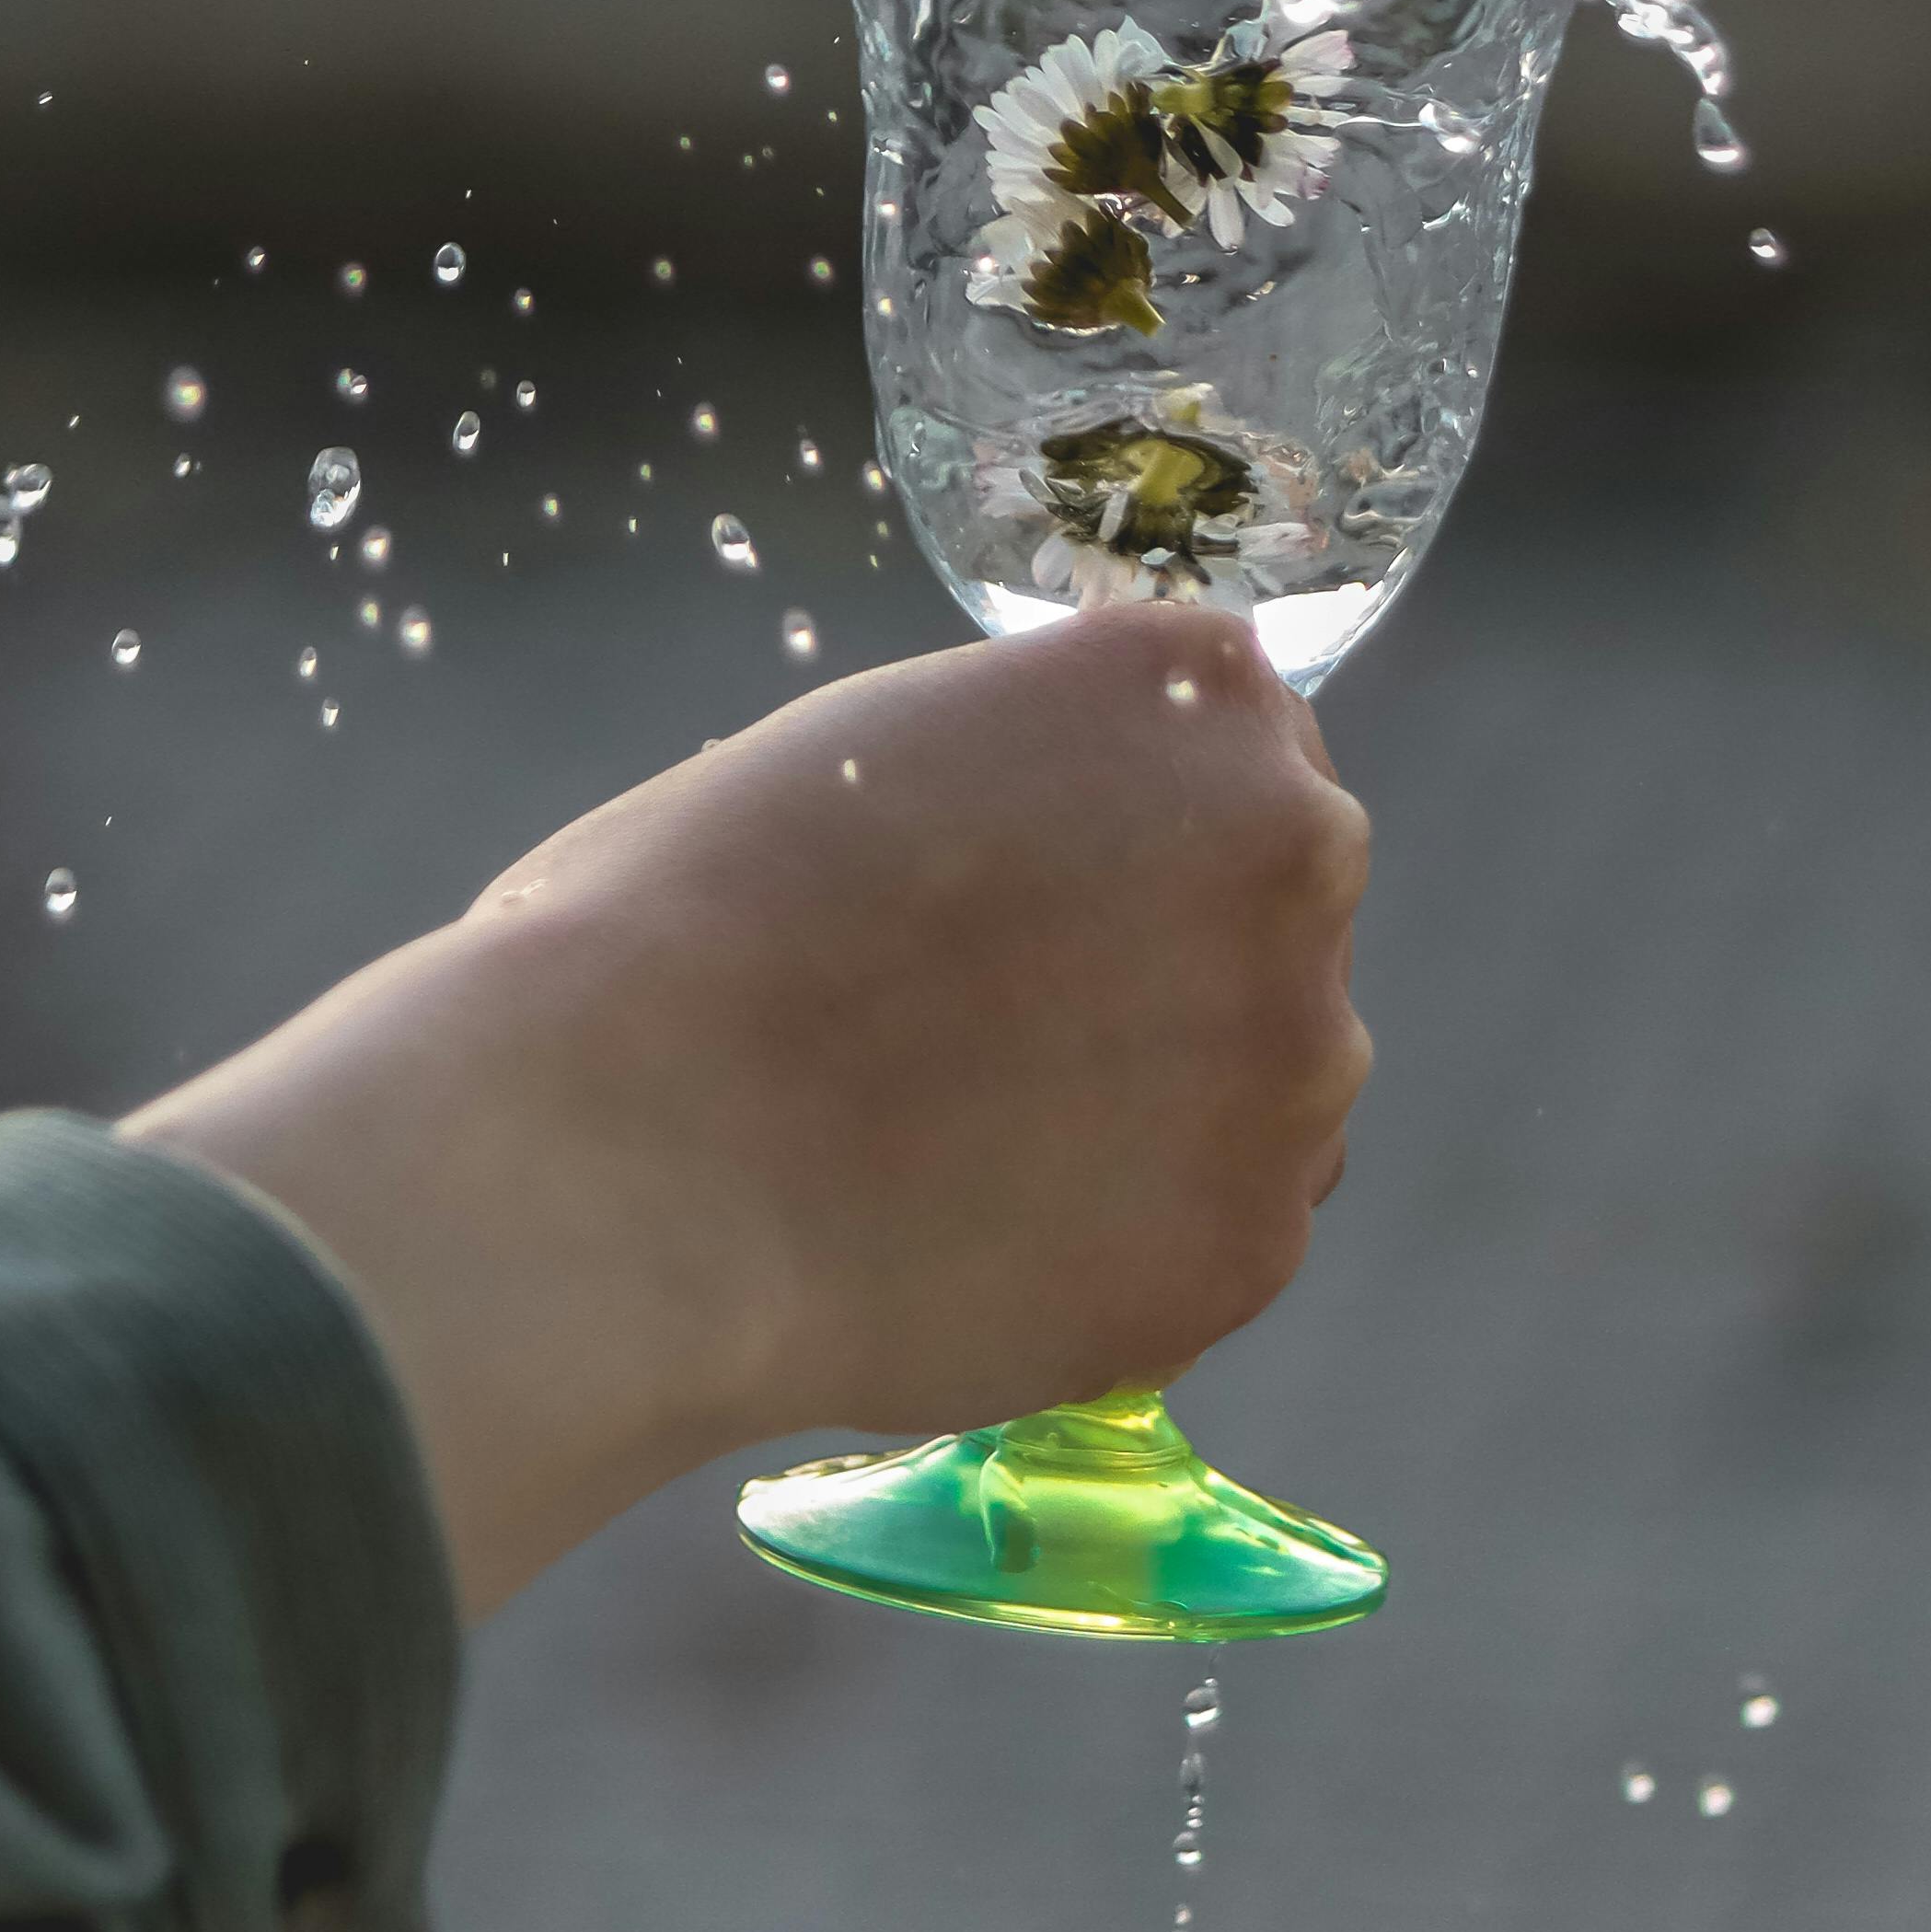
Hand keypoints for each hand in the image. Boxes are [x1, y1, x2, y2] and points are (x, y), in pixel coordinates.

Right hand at [127, 612, 1371, 1617]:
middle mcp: (1296, 848)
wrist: (632, 1150)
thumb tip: (1101, 837)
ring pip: (1268, 1077)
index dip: (1128, 826)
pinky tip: (984, 1235)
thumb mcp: (893, 741)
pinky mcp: (1256, 1235)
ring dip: (1160, 1104)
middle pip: (1280, 905)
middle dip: (1169, 959)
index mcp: (1200, 690)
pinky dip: (1128, 1241)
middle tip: (994, 1026)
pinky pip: (1221, 1227)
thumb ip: (1049, 765)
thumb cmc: (698, 919)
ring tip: (965, 1142)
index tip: (1037, 887)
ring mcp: (1297, 1052)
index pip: (1238, 745)